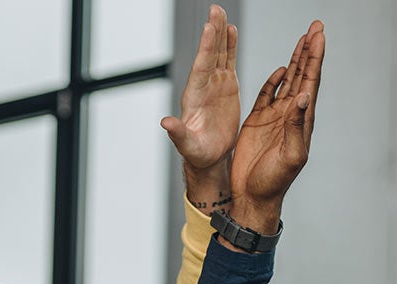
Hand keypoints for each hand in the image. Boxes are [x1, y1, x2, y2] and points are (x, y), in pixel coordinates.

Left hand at [162, 4, 239, 209]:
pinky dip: (230, 46)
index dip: (206, 48)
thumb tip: (165, 123)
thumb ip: (177, 133)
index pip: (201, 67)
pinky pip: (228, 62)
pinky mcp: (226, 87)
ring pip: (218, 54)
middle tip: (215, 9)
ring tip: (221, 13)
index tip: (209, 28)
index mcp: (194, 96)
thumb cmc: (197, 153)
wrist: (209, 156)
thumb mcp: (187, 145)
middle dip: (212, 32)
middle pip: (209, 54)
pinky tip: (231, 31)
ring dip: (220, 33)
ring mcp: (215, 84)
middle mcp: (203, 86)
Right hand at [228, 19, 324, 232]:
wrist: (252, 196)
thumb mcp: (290, 156)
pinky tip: (283, 68)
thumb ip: (296, 126)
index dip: (315, 59)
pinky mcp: (258, 121)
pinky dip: (276, 79)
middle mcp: (291, 115)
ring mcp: (275, 117)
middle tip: (316, 26)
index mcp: (302, 121)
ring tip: (304, 38)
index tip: (319, 36)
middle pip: (304, 75)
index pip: (311, 83)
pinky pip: (269, 94)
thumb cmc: (274, 182)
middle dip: (310, 50)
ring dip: (297, 59)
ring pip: (289, 80)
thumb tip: (303, 96)